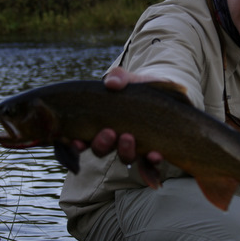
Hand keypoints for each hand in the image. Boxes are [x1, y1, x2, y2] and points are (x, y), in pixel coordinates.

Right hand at [81, 67, 163, 186]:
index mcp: (100, 124)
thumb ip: (117, 77)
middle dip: (101, 144)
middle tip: (109, 132)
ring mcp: (132, 147)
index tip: (77, 141)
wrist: (163, 93)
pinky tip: (155, 154)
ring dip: (124, 151)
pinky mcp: (151, 150)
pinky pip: (149, 163)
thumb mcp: (127, 79)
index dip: (76, 144)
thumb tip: (111, 83)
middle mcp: (113, 140)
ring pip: (124, 157)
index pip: (81, 139)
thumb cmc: (137, 89)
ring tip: (129, 138)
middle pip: (100, 150)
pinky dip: (150, 162)